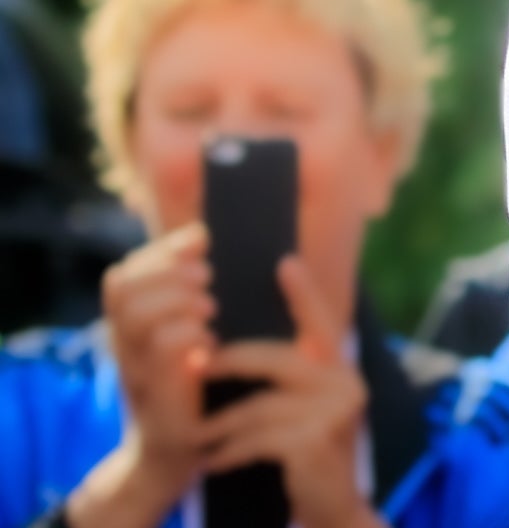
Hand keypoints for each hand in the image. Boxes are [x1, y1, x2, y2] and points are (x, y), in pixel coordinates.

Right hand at [68, 226, 214, 527]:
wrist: (179, 448)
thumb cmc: (193, 380)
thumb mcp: (187, 330)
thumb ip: (187, 288)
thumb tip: (202, 234)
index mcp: (130, 324)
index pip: (125, 273)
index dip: (160, 251)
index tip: (202, 241)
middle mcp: (123, 343)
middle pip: (123, 286)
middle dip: (169, 272)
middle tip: (208, 279)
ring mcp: (134, 368)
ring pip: (137, 314)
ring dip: (178, 301)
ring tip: (210, 311)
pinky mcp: (154, 393)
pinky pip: (161, 349)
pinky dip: (188, 336)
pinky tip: (210, 345)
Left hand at [199, 257, 379, 527]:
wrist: (335, 510)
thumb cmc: (310, 455)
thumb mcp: (307, 411)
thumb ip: (292, 379)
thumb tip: (245, 348)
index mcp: (341, 368)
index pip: (322, 321)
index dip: (302, 292)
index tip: (283, 261)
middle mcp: (346, 381)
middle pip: (276, 359)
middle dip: (228, 363)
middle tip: (191, 365)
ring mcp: (335, 410)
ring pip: (259, 404)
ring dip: (222, 426)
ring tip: (200, 440)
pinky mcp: (316, 440)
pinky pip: (257, 437)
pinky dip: (230, 451)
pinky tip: (215, 463)